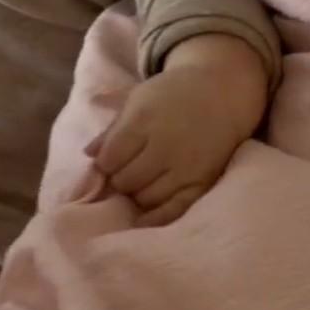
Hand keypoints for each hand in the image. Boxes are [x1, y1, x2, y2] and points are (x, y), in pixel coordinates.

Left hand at [88, 35, 268, 227]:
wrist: (220, 93)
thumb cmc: (172, 95)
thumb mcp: (138, 100)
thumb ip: (112, 129)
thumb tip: (88, 154)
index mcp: (143, 121)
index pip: (110, 159)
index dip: (105, 163)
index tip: (109, 161)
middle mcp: (164, 146)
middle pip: (125, 181)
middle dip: (119, 180)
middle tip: (125, 173)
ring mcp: (185, 167)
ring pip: (146, 198)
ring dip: (137, 195)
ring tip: (141, 183)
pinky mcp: (202, 183)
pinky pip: (174, 210)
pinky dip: (156, 216)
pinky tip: (147, 216)